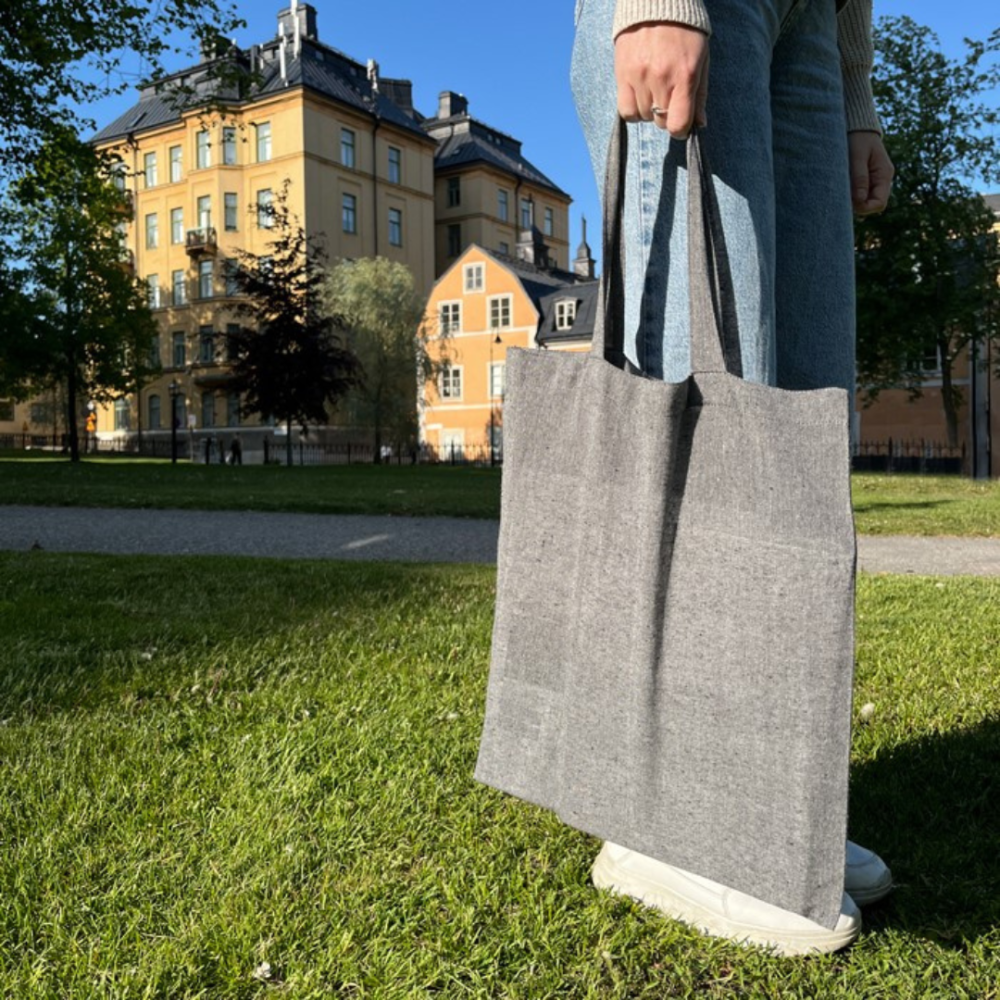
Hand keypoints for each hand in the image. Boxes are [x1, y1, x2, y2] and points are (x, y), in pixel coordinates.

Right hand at [614, 22, 709, 138]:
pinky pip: (626, 111)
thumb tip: (699, 125)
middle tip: (669, 97)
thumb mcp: (701, 59)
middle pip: (661, 122)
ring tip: (654, 89)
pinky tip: (640, 97)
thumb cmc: (685, 32)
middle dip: (667, 115)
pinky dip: (634, 111)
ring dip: (650, 110)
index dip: (681, 129)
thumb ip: (699, 94)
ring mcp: (640, 77)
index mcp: (684, 76)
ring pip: (644, 117)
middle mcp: (661, 79)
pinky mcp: (623, 74)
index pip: (678, 124)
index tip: (681, 123)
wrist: (658, 2)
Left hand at [848, 131, 893, 215]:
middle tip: (841, 196)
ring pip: (864, 200)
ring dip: (852, 200)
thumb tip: (859, 201)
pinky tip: (841, 186)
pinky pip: (859, 193)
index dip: (865, 208)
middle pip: (872, 204)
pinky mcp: (866, 178)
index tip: (849, 204)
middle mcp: (882, 179)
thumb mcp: (857, 157)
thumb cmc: (858, 138)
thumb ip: (859, 178)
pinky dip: (850, 194)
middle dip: (857, 205)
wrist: (858, 126)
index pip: (880, 203)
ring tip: (840, 188)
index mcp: (884, 174)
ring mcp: (874, 180)